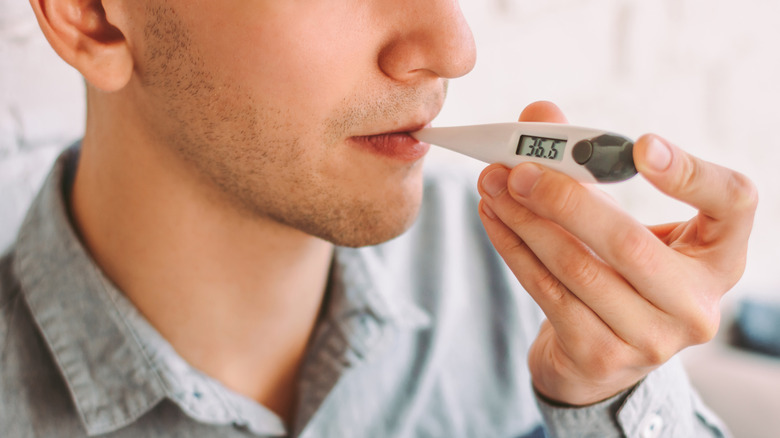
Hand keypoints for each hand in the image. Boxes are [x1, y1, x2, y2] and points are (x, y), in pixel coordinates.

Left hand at [477, 101, 757, 404]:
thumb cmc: (619, 271)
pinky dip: (514, 248)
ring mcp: (650, 338)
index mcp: (720, 256)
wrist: (600, 352)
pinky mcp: (600, 355)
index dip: (692, 173)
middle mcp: (694, 304)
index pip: (733, 203)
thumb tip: (537, 115)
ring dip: (524, 220)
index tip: (640, 146)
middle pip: (629, 243)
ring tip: (492, 184)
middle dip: (563, 198)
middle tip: (517, 167)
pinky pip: (547, 291)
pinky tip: (494, 217)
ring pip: (577, 268)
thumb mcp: (621, 218)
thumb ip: (587, 164)